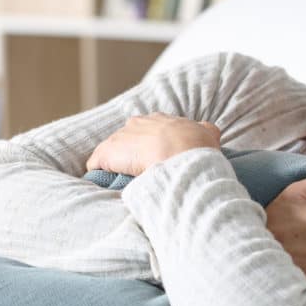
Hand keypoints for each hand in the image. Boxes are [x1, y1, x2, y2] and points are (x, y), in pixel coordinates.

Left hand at [86, 113, 221, 177]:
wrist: (181, 155)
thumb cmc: (196, 147)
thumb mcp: (209, 134)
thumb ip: (205, 130)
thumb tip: (207, 130)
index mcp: (160, 119)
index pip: (151, 131)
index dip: (153, 146)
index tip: (156, 159)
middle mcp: (138, 123)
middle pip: (129, 139)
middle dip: (132, 154)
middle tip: (141, 173)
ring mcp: (121, 137)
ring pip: (113, 152)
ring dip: (116, 165)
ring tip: (122, 183)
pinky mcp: (106, 153)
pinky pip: (96, 164)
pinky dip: (99, 174)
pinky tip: (105, 186)